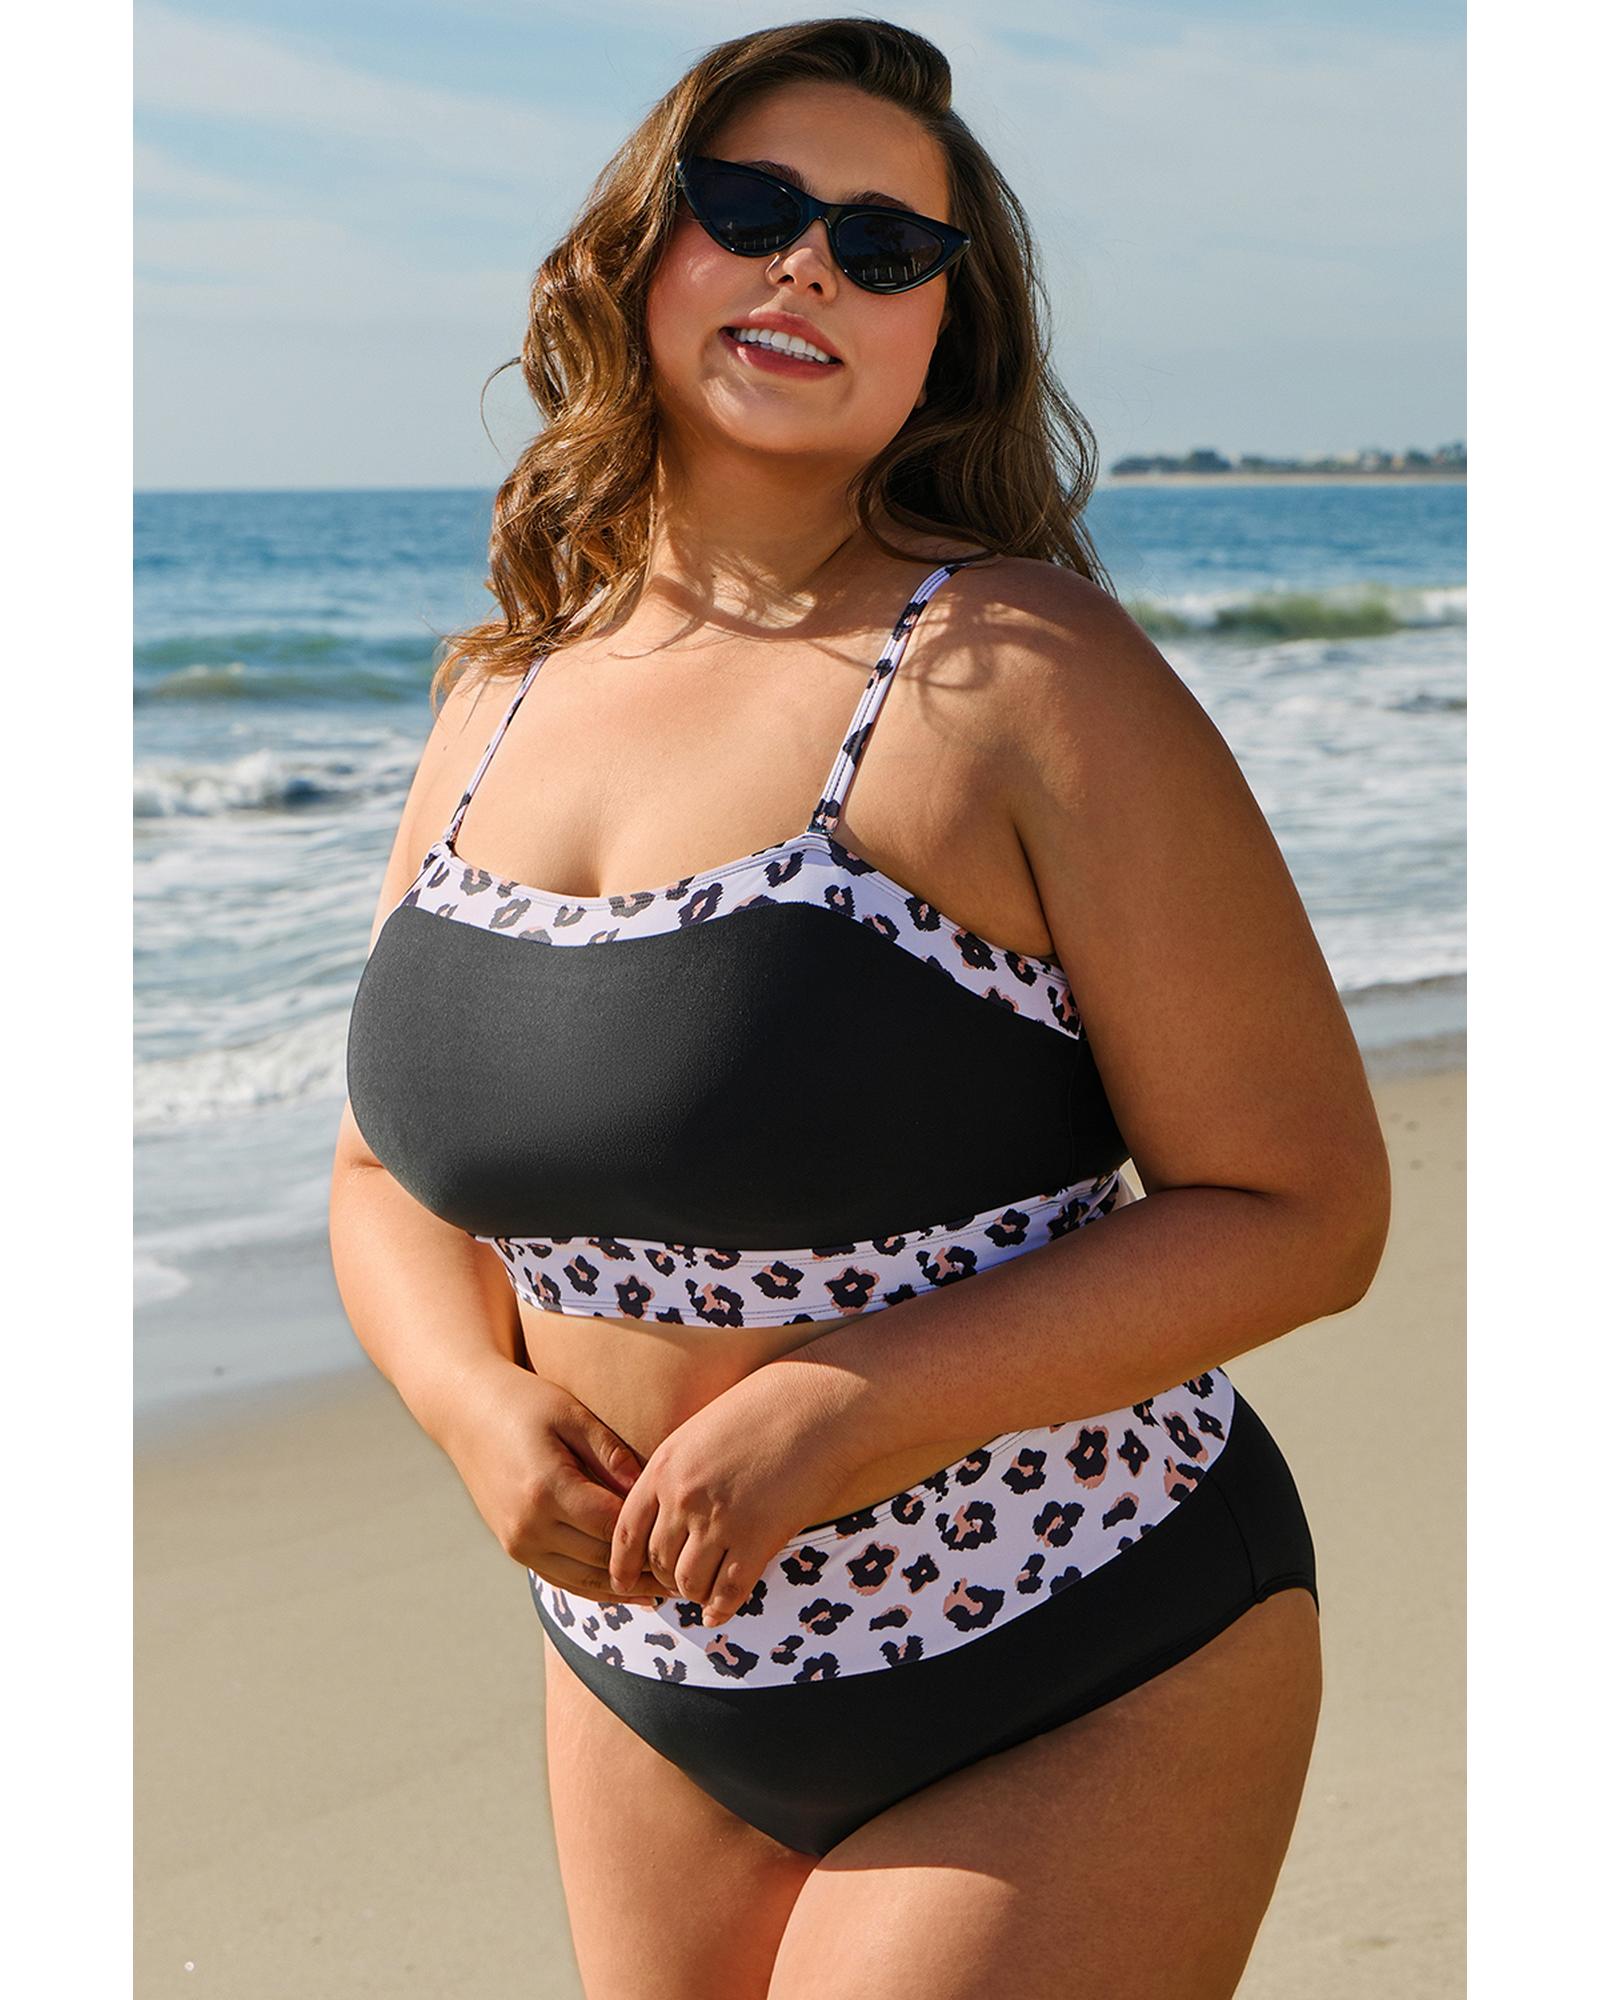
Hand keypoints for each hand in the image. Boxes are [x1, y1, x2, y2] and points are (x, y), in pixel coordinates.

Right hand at [441, 1358, 676, 1603]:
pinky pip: (563, 1579)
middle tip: (691, 1574)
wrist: (467, 1412)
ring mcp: (517, 1542)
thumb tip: (647, 1489)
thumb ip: (610, 1453)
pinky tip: (629, 1591)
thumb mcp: (571, 1414)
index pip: (612, 1526)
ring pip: (583, 1579)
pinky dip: (596, 1588)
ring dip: (625, 1590)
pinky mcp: (514, 1548)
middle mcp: (529, 1525)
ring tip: (668, 1591)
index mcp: (547, 1489)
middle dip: (646, 1571)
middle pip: (601, 1559)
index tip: (689, 1540)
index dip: (652, 1537)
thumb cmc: (526, 1403)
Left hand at [608, 1360, 867, 1627]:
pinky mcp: (758, 1539)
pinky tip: (719, 1613)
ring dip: (694, 1593)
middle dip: (665, 1579)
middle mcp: (684, 1497)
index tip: (622, 1581)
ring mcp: (720, 1520)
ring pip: (689, 1582)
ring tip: (703, 1593)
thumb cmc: (766, 1405)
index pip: (626, 1530)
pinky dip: (720, 1608)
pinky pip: (728, 1591)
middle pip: (657, 1561)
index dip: (622, 1564)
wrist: (817, 1400)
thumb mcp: (704, 1429)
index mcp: (665, 1466)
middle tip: (679, 1584)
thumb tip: (670, 1512)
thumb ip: (680, 1470)